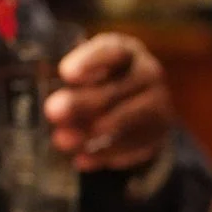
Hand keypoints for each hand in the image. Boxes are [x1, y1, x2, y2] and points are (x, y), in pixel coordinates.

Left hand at [44, 33, 173, 172]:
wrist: (143, 103)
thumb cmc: (105, 80)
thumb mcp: (91, 69)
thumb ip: (73, 80)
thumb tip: (53, 104)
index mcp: (128, 51)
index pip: (113, 51)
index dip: (90, 62)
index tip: (65, 73)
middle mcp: (148, 74)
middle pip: (116, 89)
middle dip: (82, 102)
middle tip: (52, 111)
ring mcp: (158, 105)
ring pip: (127, 119)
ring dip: (92, 132)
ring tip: (61, 140)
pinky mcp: (159, 134)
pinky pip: (134, 147)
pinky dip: (106, 155)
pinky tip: (81, 160)